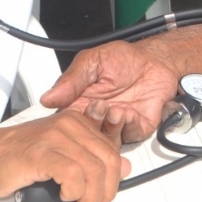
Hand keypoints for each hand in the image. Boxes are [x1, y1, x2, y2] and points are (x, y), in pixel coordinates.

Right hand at [0, 109, 129, 201]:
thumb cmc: (18, 157)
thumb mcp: (63, 154)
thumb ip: (92, 158)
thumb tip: (125, 168)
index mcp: (77, 122)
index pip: (112, 151)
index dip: (114, 178)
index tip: (103, 194)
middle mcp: (69, 125)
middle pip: (108, 160)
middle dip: (106, 191)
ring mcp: (54, 137)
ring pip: (93, 169)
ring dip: (91, 196)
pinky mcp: (40, 152)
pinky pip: (72, 174)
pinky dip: (74, 191)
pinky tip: (65, 196)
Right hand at [41, 41, 180, 142]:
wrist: (154, 59)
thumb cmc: (122, 59)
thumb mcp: (92, 61)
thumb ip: (72, 80)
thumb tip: (47, 98)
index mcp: (81, 104)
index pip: (68, 123)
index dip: (70, 123)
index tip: (76, 110)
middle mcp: (98, 119)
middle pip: (87, 137)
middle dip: (93, 125)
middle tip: (98, 107)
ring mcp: (116, 125)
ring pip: (106, 142)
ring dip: (110, 128)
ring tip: (115, 111)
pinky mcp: (136, 128)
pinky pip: (129, 136)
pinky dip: (128, 126)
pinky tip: (129, 113)